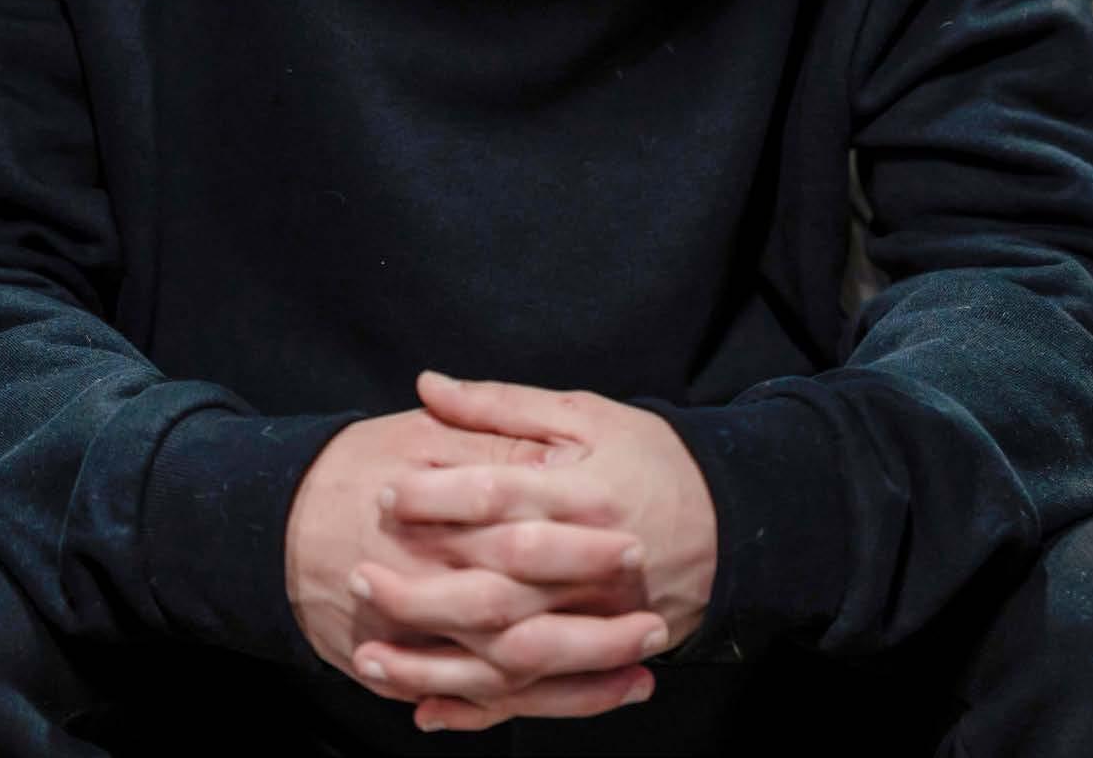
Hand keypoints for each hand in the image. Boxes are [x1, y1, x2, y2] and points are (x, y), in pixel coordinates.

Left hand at [348, 371, 718, 733]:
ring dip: (436, 663)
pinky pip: (534, 696)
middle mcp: (587, 565)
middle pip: (493, 586)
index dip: (436, 497)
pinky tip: (426, 708)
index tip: (386, 492)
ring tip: (371, 657)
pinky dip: (478, 708)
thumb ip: (501, 405)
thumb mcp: (582, 413)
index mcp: (581, 494)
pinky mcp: (600, 656)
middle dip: (420, 589)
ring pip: (505, 655)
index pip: (496, 497)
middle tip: (360, 576)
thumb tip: (428, 385)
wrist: (732, 521)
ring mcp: (596, 621)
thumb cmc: (650, 457)